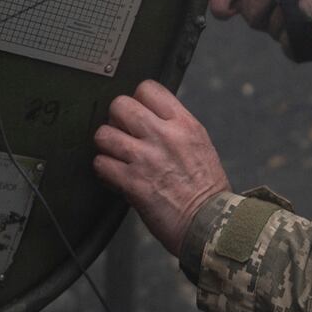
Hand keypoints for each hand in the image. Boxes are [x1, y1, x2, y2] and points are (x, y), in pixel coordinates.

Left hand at [92, 80, 228, 255]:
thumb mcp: (200, 144)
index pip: (148, 89)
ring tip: (115, 155)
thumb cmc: (207, 188)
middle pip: (120, 105)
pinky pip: (101, 164)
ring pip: (104, 134)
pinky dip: (103, 170)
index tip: (137, 112)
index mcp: (184, 124)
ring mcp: (146, 158)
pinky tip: (114, 175)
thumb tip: (148, 116)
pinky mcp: (132, 182)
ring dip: (106, 145)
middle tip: (122, 133)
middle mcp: (164, 136)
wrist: (210, 223)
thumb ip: (175, 126)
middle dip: (116, 118)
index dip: (137, 99)